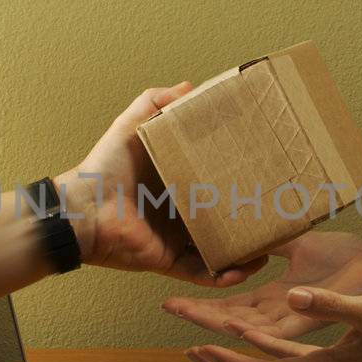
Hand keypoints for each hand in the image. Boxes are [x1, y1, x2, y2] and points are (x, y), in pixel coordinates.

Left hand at [59, 82, 266, 288]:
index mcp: (175, 182)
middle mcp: (179, 212)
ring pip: (219, 249)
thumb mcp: (131, 126)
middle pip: (223, 217)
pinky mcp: (169, 261)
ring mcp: (176, 239)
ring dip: (244, 253)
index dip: (238, 179)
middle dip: (249, 218)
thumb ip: (155, 102)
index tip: (266, 173)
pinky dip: (223, 275)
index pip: (214, 181)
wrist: (83, 209)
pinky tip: (244, 270)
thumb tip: (188, 85)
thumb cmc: (105, 166)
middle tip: (278, 212)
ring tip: (269, 248)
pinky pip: (202, 273)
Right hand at [161, 232, 361, 339]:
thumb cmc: (351, 262)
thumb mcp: (303, 244)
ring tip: (191, 316)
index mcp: (278, 297)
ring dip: (219, 322)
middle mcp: (283, 313)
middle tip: (169, 308)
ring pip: (251, 328)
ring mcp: (300, 319)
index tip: (173, 299)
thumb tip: (248, 223)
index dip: (202, 304)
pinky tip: (236, 326)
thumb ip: (275, 242)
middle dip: (200, 315)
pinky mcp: (319, 318)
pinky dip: (259, 329)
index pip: (232, 304)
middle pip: (233, 318)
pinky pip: (285, 330)